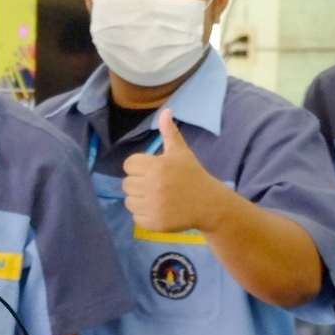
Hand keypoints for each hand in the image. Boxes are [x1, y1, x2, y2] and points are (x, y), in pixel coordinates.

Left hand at [120, 109, 231, 234]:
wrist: (208, 203)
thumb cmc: (192, 175)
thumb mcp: (181, 152)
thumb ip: (169, 133)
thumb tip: (165, 111)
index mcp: (156, 166)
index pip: (129, 164)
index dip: (139, 167)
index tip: (153, 170)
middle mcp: (152, 186)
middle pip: (126, 183)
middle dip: (139, 183)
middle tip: (156, 185)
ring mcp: (152, 206)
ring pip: (129, 201)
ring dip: (139, 199)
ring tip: (157, 197)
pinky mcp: (153, 223)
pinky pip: (136, 217)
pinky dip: (144, 214)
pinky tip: (159, 209)